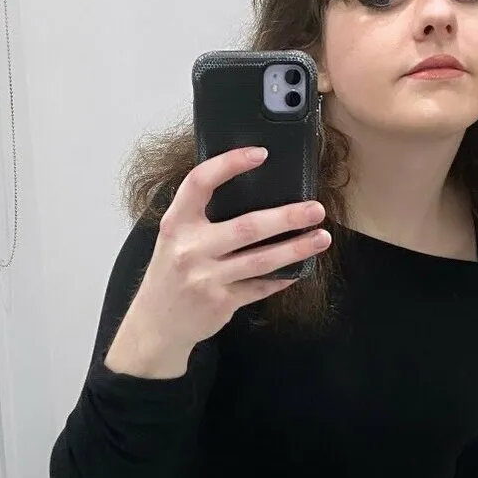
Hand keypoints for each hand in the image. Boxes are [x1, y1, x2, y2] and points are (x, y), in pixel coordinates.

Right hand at [132, 146, 330, 351]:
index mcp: (176, 223)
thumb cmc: (171, 272)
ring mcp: (206, 278)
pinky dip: (282, 277)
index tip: (260, 154)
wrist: (156, 323)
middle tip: (315, 209)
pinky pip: (260, 287)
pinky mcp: (221, 302)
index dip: (229, 164)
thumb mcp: (175, 237)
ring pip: (261, 260)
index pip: (200, 183)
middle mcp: (190, 249)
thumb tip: (252, 190)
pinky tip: (300, 268)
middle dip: (287, 217)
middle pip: (247, 227)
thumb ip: (201, 216)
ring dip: (296, 249)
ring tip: (321, 238)